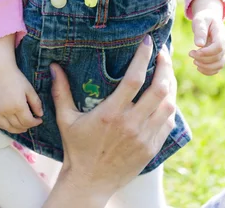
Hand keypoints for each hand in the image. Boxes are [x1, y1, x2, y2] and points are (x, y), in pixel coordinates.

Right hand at [0, 67, 42, 133]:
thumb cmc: (16, 78)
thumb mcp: (29, 89)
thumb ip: (36, 103)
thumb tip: (40, 114)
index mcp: (18, 105)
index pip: (28, 121)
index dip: (35, 123)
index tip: (39, 120)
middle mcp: (7, 111)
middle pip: (19, 126)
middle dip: (28, 126)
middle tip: (32, 122)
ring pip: (8, 128)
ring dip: (17, 130)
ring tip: (23, 127)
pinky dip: (5, 127)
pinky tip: (10, 125)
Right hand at [45, 37, 175, 206]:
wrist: (90, 182)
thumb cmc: (76, 148)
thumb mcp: (65, 119)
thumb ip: (60, 91)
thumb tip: (54, 66)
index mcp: (111, 113)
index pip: (134, 79)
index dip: (143, 58)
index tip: (147, 42)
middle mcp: (131, 124)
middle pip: (159, 89)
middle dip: (164, 67)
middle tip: (163, 53)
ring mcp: (145, 138)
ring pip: (168, 105)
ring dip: (170, 85)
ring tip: (166, 71)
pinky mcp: (152, 148)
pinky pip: (168, 122)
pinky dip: (169, 106)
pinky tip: (165, 97)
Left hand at [190, 0, 224, 74]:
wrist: (209, 19)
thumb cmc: (204, 19)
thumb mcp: (200, 20)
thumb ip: (200, 31)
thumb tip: (199, 44)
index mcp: (221, 34)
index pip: (219, 46)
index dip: (207, 52)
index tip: (195, 51)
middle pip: (218, 57)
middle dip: (203, 59)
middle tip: (191, 54)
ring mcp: (224, 51)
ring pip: (220, 64)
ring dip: (206, 66)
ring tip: (194, 62)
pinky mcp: (220, 56)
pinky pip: (218, 67)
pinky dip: (209, 71)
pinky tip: (199, 68)